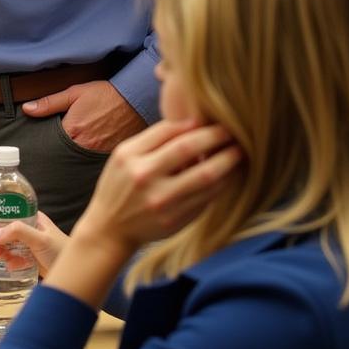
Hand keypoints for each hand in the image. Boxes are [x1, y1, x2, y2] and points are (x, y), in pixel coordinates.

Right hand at [0, 211, 66, 276]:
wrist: (77, 275)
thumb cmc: (62, 251)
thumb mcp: (39, 238)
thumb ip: (17, 232)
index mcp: (34, 220)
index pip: (11, 217)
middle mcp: (31, 231)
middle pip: (8, 233)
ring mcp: (31, 246)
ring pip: (11, 247)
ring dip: (2, 252)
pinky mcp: (32, 260)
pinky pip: (16, 259)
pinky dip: (11, 262)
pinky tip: (10, 266)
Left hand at [25, 80, 145, 151]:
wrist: (136, 98)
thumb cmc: (105, 94)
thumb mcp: (74, 93)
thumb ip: (49, 103)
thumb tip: (27, 109)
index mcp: (73, 131)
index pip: (50, 146)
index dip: (44, 148)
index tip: (37, 150)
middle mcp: (85, 146)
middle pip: (64, 158)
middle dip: (57, 158)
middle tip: (49, 161)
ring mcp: (99, 154)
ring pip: (78, 163)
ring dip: (72, 161)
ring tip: (66, 161)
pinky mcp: (111, 156)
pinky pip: (94, 164)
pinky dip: (87, 163)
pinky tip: (84, 161)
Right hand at [41, 120, 242, 307]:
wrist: (110, 229)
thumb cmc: (119, 186)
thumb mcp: (124, 156)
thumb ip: (153, 139)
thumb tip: (192, 124)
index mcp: (129, 157)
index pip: (166, 131)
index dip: (193, 124)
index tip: (211, 120)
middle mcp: (144, 178)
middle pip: (187, 149)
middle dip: (214, 137)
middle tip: (232, 131)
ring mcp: (162, 201)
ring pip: (205, 176)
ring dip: (227, 161)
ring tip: (238, 152)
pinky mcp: (176, 220)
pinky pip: (207, 197)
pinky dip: (221, 183)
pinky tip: (228, 174)